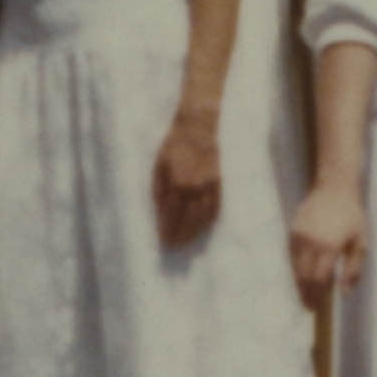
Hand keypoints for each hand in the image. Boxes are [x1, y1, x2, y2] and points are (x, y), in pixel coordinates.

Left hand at [151, 112, 227, 252]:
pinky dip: (208, 220)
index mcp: (176, 183)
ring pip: (202, 216)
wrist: (197, 129)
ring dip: (194, 232)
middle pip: (188, 219)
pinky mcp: (218, 183)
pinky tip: (202, 228)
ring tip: (186, 242)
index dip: (168, 229)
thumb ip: (159, 190)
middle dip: (180, 235)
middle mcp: (194, 187)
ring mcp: (208, 186)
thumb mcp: (159, 166)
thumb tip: (160, 213)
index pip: (172, 214)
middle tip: (174, 247)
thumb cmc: (173, 147)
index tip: (163, 241)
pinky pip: (215, 207)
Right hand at [288, 179, 368, 308]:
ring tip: (303, 296)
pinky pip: (291, 255)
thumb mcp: (360, 243)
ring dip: (298, 283)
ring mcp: (299, 235)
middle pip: (304, 276)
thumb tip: (344, 293)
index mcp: (329, 246)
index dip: (317, 296)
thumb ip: (353, 270)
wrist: (334, 188)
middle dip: (305, 294)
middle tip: (308, 307)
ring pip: (295, 267)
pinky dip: (295, 268)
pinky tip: (300, 276)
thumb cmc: (352, 216)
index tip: (317, 308)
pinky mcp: (293, 230)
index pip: (319, 279)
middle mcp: (311, 242)